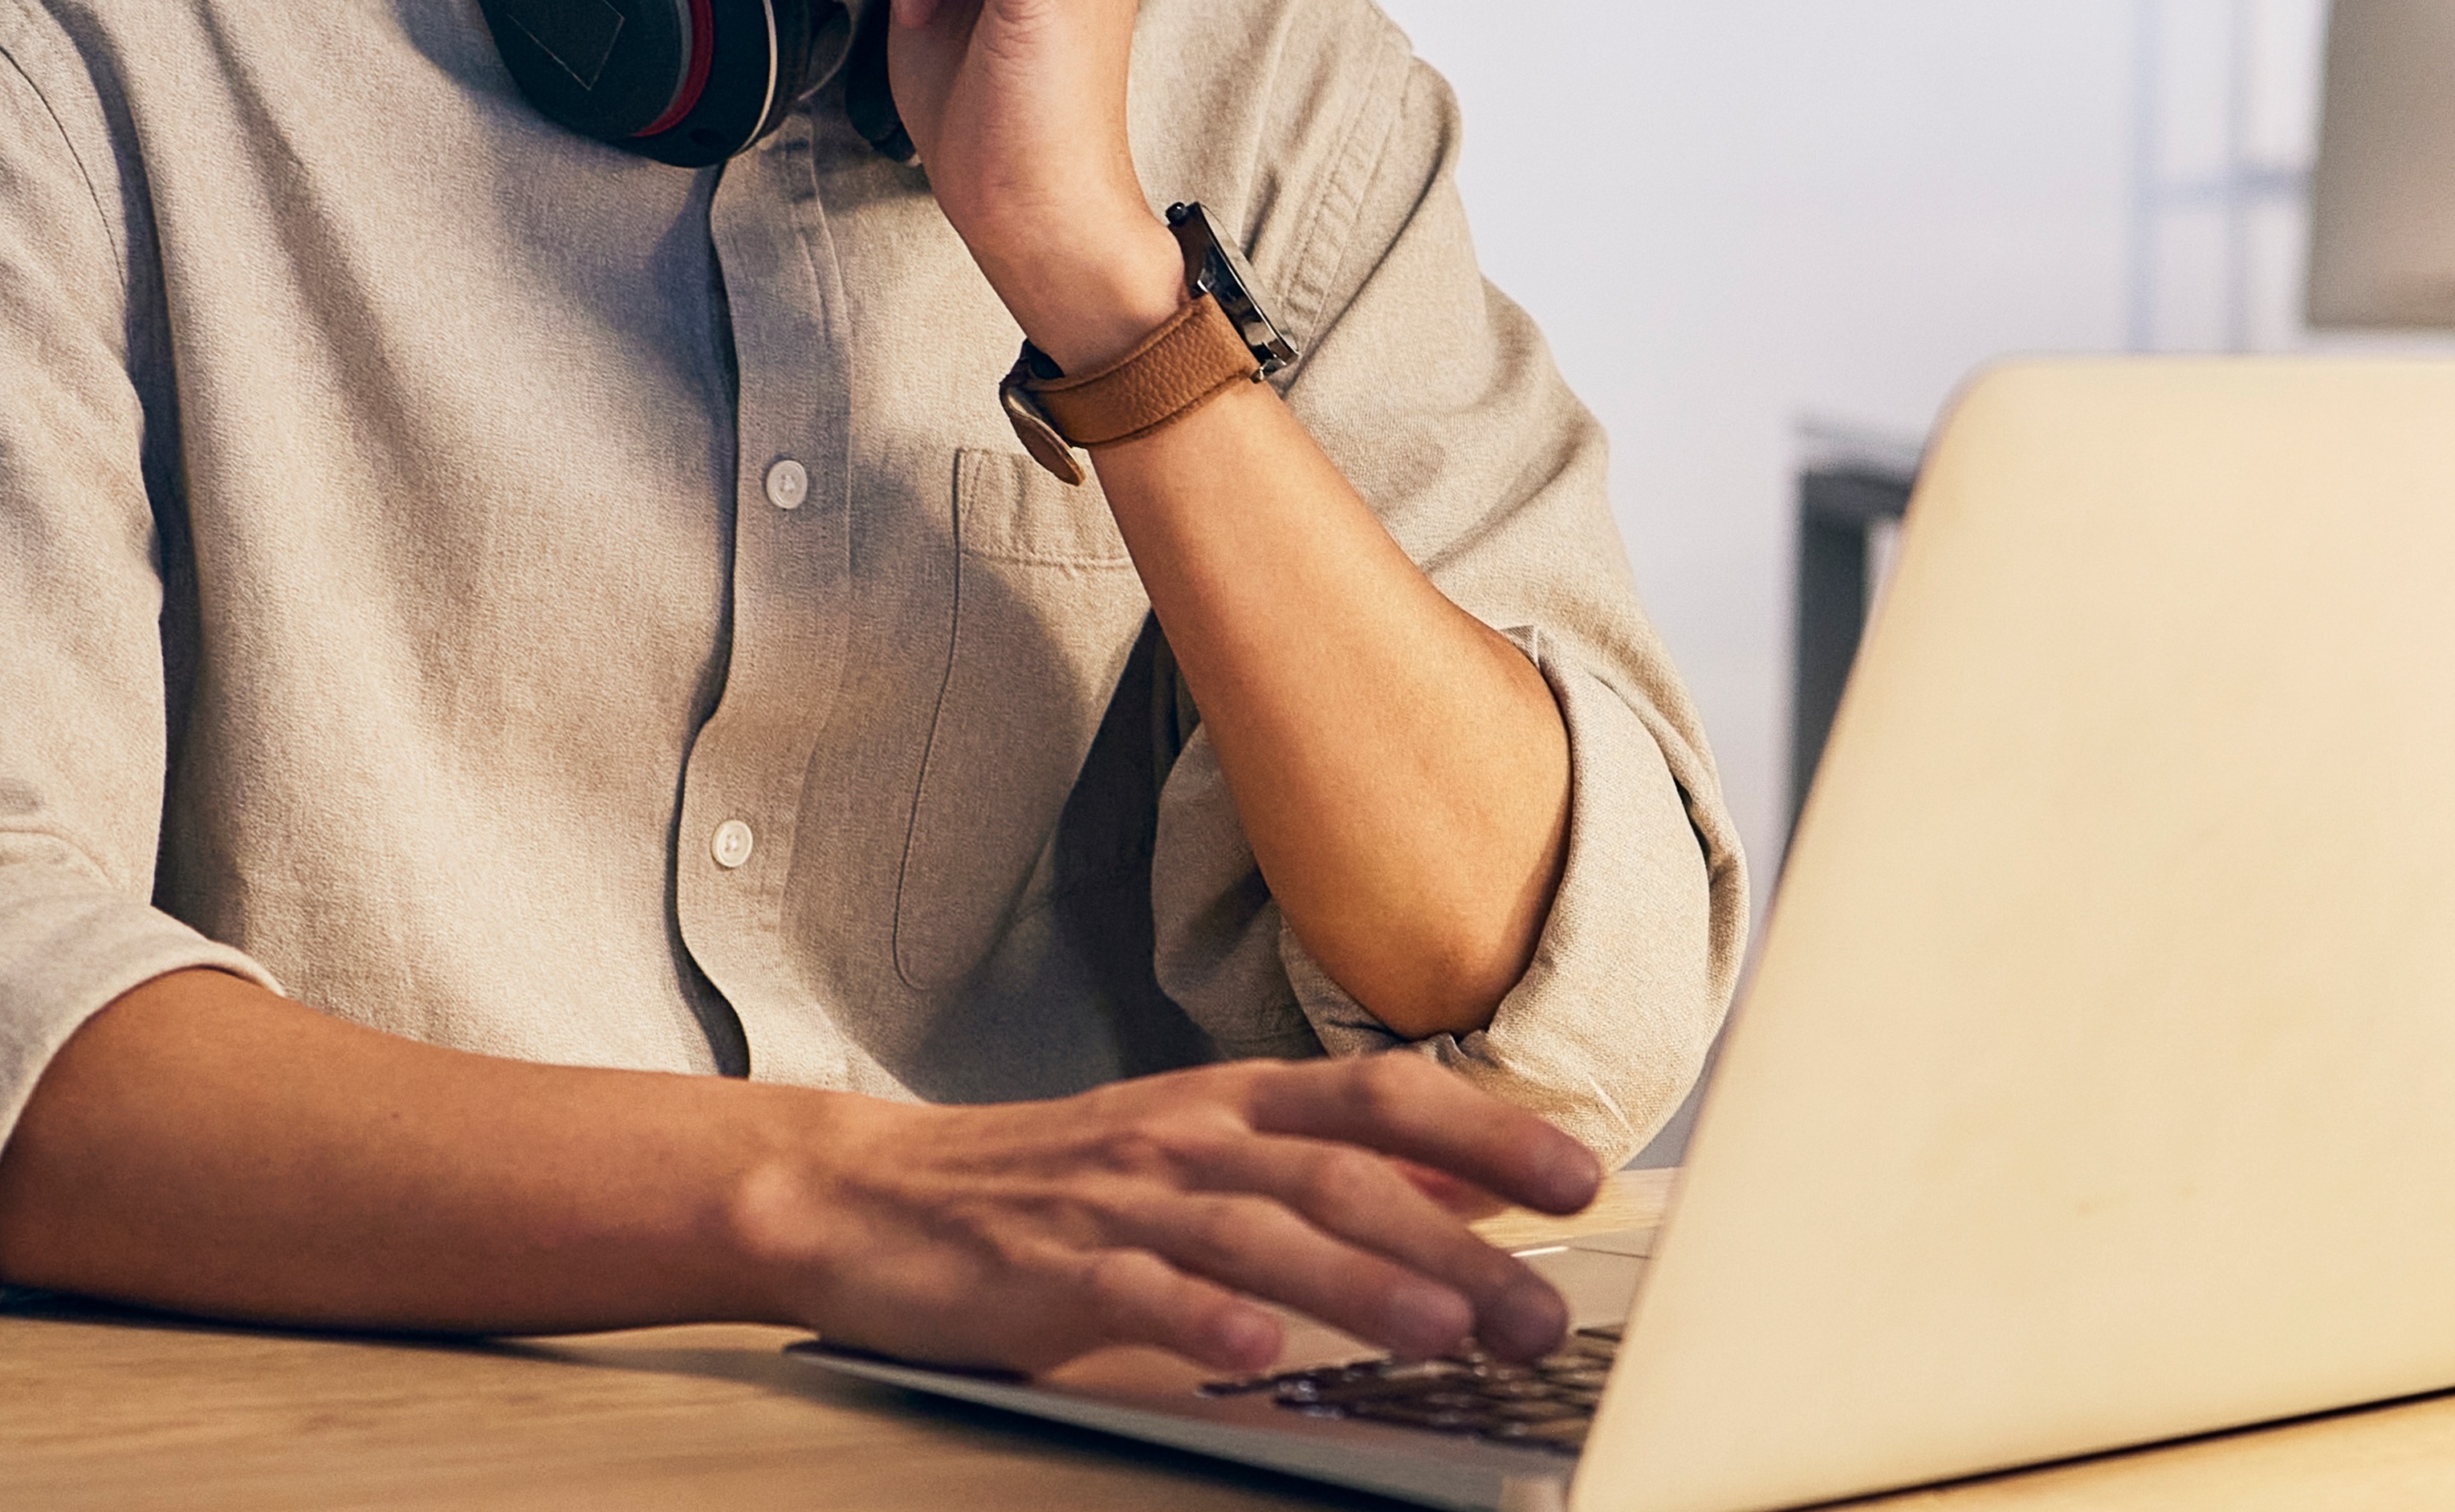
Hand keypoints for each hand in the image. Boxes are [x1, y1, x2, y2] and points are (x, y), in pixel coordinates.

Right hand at [742, 1051, 1603, 1376]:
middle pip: (1343, 1178)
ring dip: (1361, 1284)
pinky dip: (1201, 1319)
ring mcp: (1117, 1199)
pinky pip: (1134, 1291)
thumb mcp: (1202, 1149)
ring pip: (1258, 1233)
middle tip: (1541, 1311)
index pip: (1383, 1100)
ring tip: (1445, 1333)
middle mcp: (1188, 1137)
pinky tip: (1258, 1352)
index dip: (1488, 1132)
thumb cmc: (1052, 1179)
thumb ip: (1329, 1164)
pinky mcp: (1044, 1267)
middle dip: (1459, 1246)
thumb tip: (1473, 1183)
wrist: (870, 1195)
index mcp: (1233, 1103)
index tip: (1583, 1175)